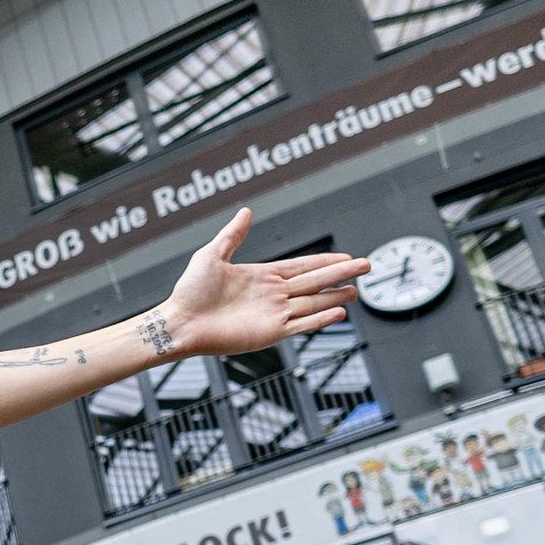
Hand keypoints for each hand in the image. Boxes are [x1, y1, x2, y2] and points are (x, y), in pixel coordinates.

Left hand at [158, 209, 366, 360]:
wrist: (179, 322)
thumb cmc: (190, 291)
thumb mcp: (212, 255)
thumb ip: (233, 235)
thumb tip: (246, 211)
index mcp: (261, 277)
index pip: (302, 267)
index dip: (325, 262)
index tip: (346, 257)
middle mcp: (271, 295)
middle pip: (314, 282)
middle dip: (340, 274)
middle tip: (365, 267)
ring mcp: (272, 314)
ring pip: (312, 303)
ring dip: (335, 297)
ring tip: (356, 291)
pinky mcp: (269, 333)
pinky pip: (300, 325)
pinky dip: (319, 319)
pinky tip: (338, 312)